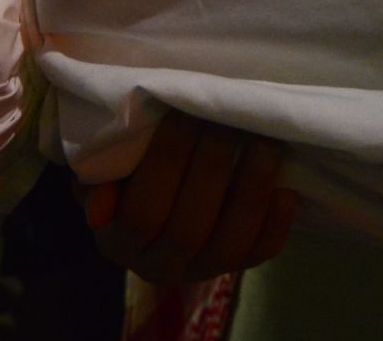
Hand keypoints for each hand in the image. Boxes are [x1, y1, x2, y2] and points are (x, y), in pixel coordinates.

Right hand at [82, 110, 295, 283]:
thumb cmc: (128, 171)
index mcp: (119, 242)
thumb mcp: (101, 171)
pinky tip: (285, 187)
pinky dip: (276, 222)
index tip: (184, 113)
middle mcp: (159, 266)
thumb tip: (100, 207)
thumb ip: (97, 177)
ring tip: (264, 142)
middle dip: (211, 167)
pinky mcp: (239, 265)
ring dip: (250, 189)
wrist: (161, 198)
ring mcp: (203, 269)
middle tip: (226, 120)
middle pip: (188, 228)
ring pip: (229, 243)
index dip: (165, 161)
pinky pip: (261, 252)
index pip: (142, 211)